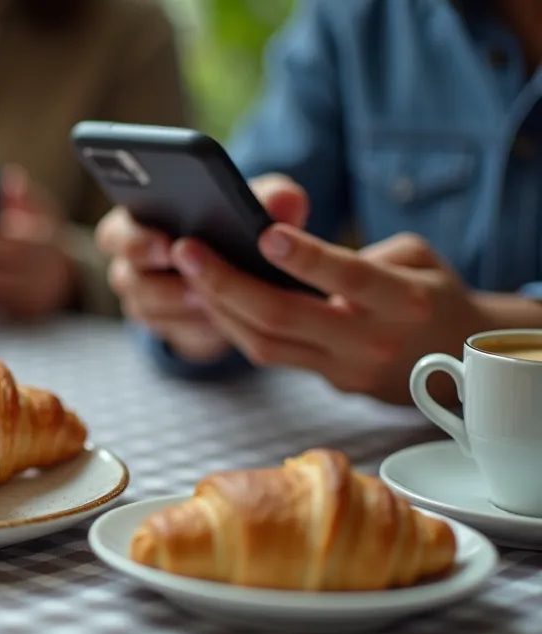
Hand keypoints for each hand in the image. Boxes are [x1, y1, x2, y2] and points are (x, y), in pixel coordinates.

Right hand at [96, 174, 308, 361]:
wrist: (240, 269)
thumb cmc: (235, 223)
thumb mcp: (253, 204)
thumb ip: (269, 197)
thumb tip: (287, 200)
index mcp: (134, 224)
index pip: (113, 233)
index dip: (135, 240)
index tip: (168, 243)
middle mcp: (130, 265)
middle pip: (125, 276)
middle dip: (157, 278)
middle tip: (194, 282)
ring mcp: (144, 298)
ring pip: (148, 308)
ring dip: (179, 304)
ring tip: (211, 299)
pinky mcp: (166, 326)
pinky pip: (173, 331)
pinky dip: (197, 325)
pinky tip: (221, 319)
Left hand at [166, 179, 486, 403]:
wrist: (463, 361)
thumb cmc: (431, 292)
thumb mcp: (417, 257)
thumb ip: (360, 253)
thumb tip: (291, 252)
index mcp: (402, 301)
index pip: (347, 278)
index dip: (304, 258)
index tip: (262, 233)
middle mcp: (371, 341)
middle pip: (285, 317)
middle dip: (227, 283)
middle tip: (187, 251)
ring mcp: (346, 369)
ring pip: (265, 344)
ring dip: (218, 308)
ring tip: (188, 272)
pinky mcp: (328, 383)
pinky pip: (271, 356)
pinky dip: (235, 327)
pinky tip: (209, 299)